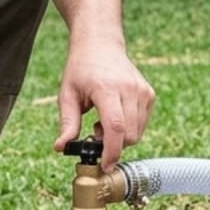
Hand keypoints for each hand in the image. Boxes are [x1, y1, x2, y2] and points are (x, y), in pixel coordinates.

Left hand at [54, 40, 155, 168]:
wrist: (100, 45)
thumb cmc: (80, 70)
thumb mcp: (67, 95)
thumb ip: (67, 123)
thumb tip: (61, 148)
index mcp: (107, 89)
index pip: (115, 127)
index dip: (112, 151)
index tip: (106, 165)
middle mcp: (129, 89)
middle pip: (129, 135)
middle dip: (113, 145)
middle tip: (95, 131)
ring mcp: (142, 91)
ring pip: (137, 132)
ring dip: (121, 137)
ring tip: (103, 120)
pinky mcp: (149, 94)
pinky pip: (142, 124)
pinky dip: (129, 127)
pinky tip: (115, 114)